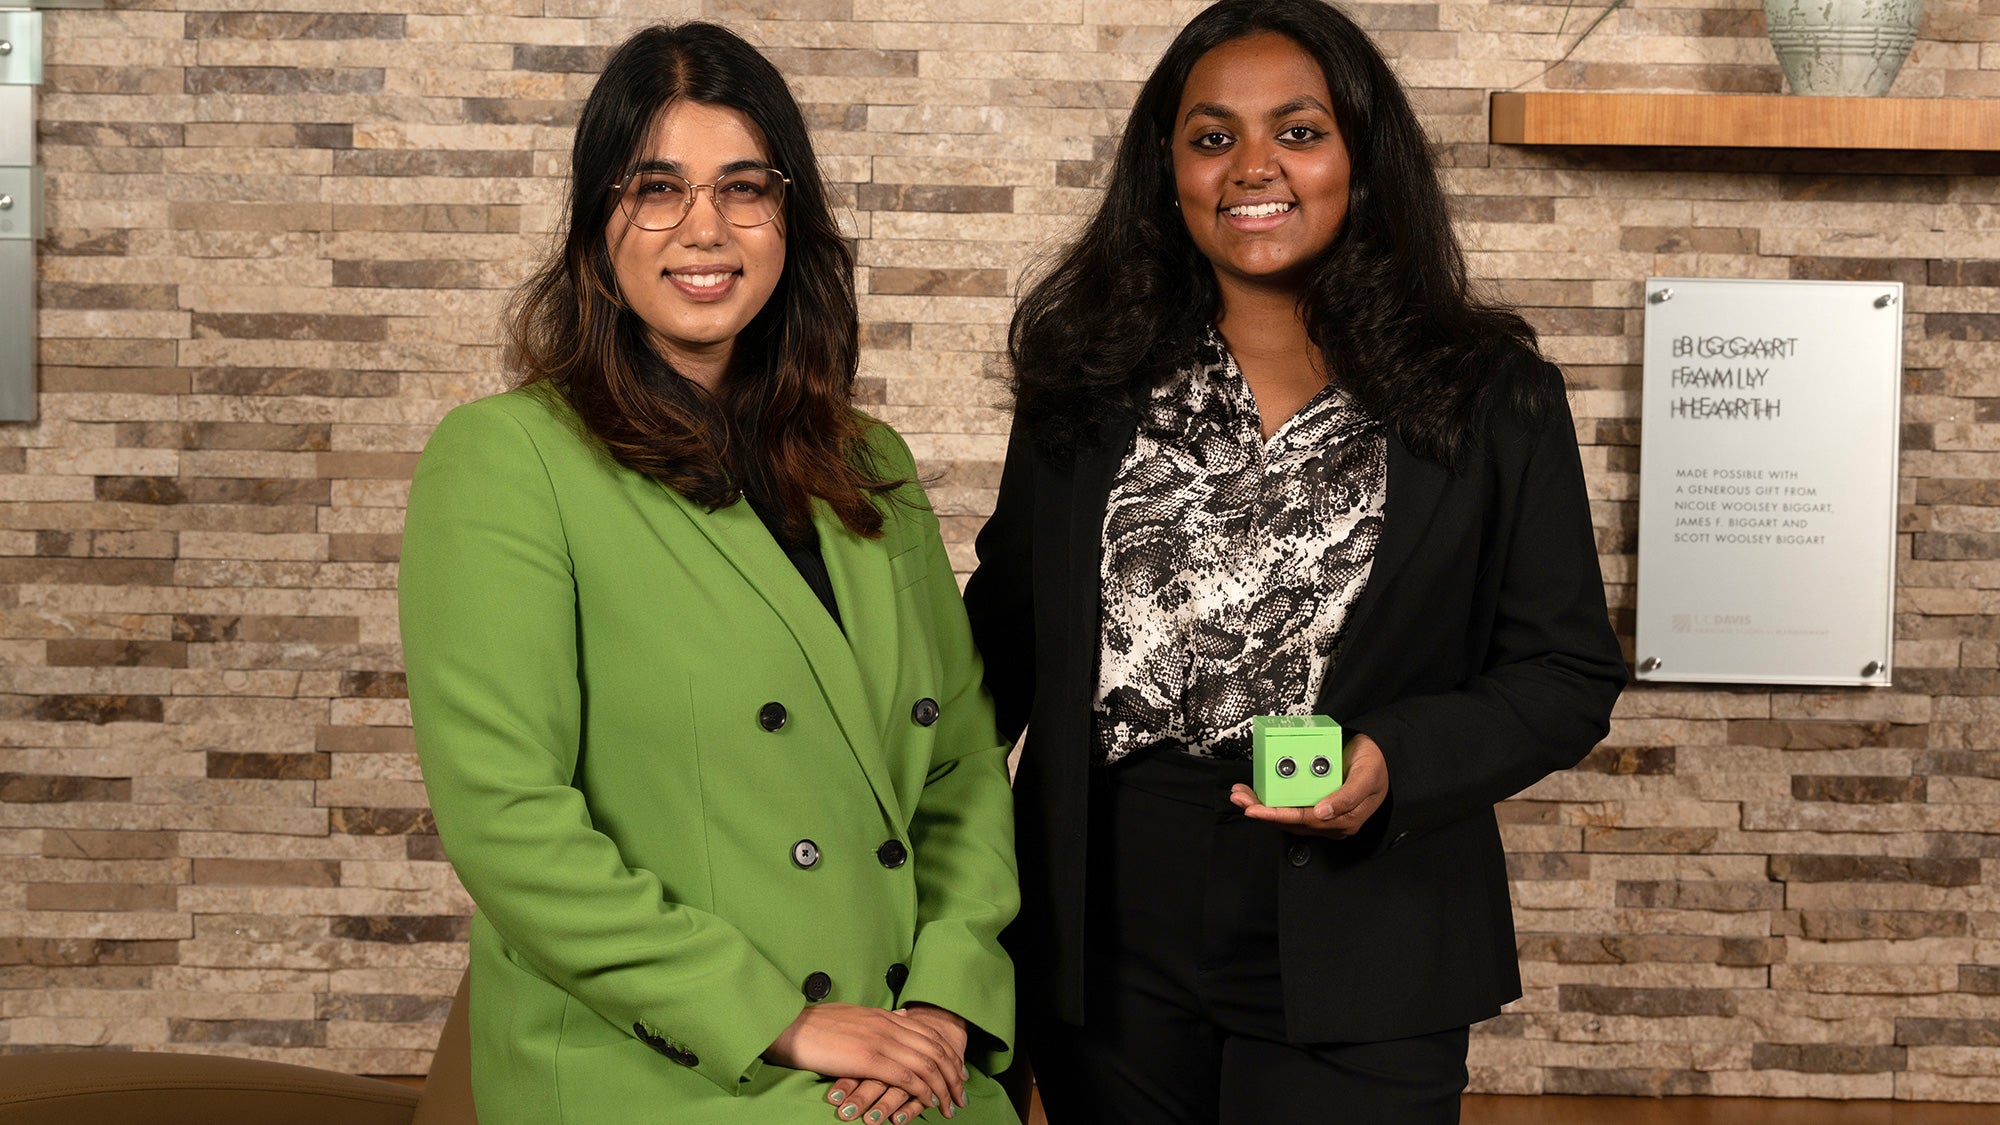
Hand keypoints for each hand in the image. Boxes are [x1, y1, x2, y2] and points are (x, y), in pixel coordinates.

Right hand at [763, 1002, 962, 1118]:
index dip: (948, 1054)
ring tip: (950, 1105)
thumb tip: (901, 1016)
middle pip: (934, 1049)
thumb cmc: (816, 1026)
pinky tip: (929, 1102)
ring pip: (926, 1064)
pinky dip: (923, 1090)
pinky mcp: (869, 1059)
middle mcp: (888, 1025)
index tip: (957, 1071)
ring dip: (943, 1087)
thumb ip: (880, 1019)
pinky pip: (906, 1076)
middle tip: (961, 1094)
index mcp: (885, 1016)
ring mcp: (880, 1041)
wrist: (789, 1026)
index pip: (929, 1034)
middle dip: (953, 1074)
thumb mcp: (856, 1015)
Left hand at [1230, 732, 1388, 837]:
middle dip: (1262, 812)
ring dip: (1262, 806)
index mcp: (1344, 819)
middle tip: (1240, 799)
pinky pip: (1291, 804)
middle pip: (1290, 822)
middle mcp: (1331, 820)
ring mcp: (1323, 812)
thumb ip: (1347, 797)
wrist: (1383, 754)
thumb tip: (1322, 813)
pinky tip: (1258, 792)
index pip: (1304, 821)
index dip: (1277, 816)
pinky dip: (1272, 799)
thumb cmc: (1376, 766)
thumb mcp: (1367, 777)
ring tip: (1242, 795)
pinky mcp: (1316, 802)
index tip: (1256, 810)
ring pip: (1287, 815)